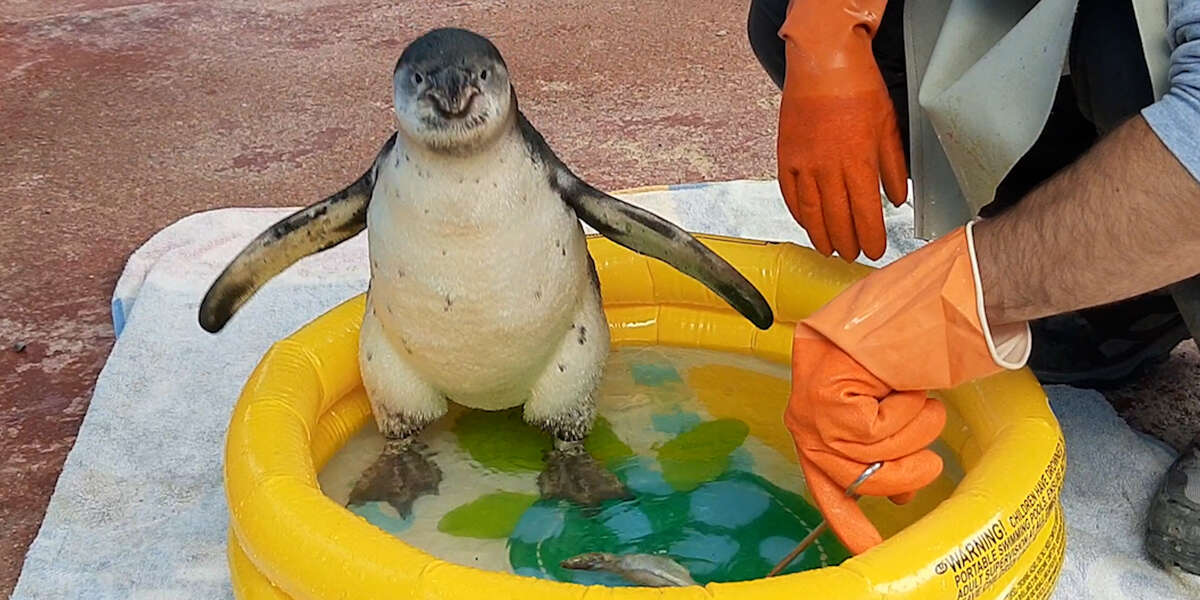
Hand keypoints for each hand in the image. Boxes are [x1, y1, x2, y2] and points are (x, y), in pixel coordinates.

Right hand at [776, 0, 907, 260]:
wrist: (824, 64)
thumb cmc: (860, 90)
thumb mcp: (889, 127)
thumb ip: (892, 166)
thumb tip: (896, 198)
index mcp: (860, 164)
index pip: (867, 214)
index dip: (871, 237)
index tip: (875, 250)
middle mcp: (830, 170)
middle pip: (838, 219)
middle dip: (847, 243)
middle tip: (851, 256)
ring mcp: (805, 165)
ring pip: (812, 213)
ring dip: (821, 235)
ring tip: (827, 249)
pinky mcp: (787, 157)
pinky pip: (791, 194)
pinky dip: (798, 213)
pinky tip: (805, 223)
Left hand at [785, 224, 1030, 552]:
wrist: (953, 289)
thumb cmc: (934, 335)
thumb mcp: (905, 398)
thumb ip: (886, 445)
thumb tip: (893, 495)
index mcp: (821, 397)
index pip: (822, 473)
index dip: (847, 516)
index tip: (868, 550)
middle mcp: (805, 394)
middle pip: (845, 477)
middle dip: (900, 469)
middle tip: (926, 424)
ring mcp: (809, 390)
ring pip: (865, 459)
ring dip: (911, 435)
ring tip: (919, 396)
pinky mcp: (825, 386)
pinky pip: (873, 434)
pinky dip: (907, 416)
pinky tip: (908, 384)